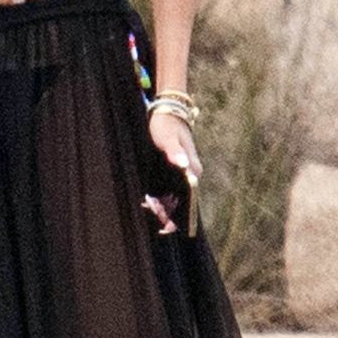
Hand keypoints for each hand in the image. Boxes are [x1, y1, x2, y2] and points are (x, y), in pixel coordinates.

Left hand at [144, 110, 200, 232]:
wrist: (167, 111)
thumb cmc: (167, 123)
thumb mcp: (168, 137)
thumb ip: (175, 151)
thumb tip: (184, 166)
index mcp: (193, 169)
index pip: (190, 198)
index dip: (179, 215)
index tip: (167, 227)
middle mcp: (191, 173)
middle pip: (182, 201)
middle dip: (167, 213)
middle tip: (149, 216)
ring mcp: (182, 172)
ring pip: (174, 196)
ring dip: (161, 205)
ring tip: (145, 209)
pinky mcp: (173, 170)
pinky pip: (168, 188)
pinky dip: (158, 196)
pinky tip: (146, 201)